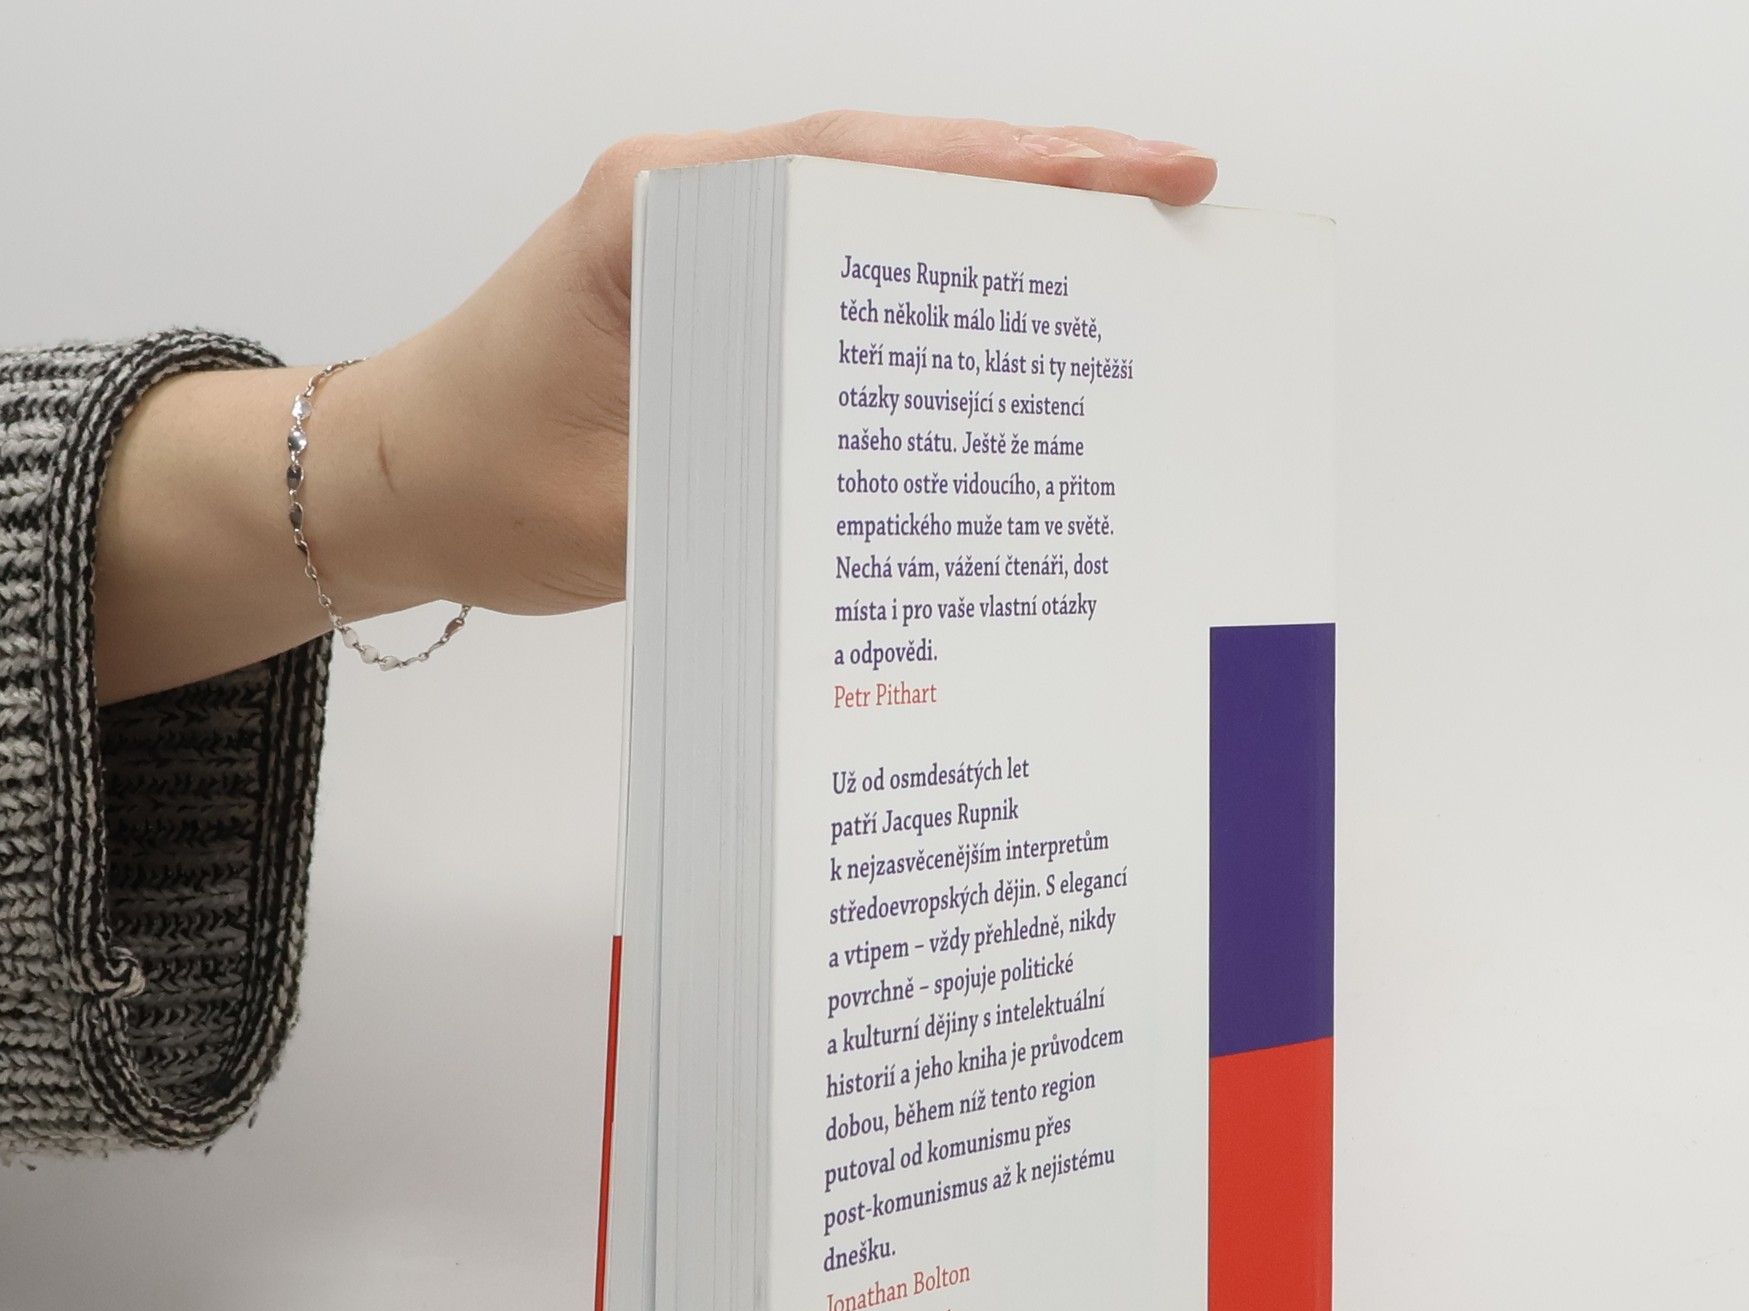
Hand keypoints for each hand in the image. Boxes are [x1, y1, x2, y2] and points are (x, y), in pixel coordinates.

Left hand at [368, 111, 1214, 614]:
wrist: (392, 482)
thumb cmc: (476, 483)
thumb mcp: (622, 516)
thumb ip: (755, 498)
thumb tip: (903, 519)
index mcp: (655, 217)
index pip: (855, 167)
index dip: (1002, 169)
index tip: (1123, 174)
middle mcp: (688, 205)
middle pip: (889, 171)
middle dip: (1037, 185)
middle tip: (1171, 202)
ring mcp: (704, 243)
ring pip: (874, 218)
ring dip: (991, 236)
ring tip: (1122, 257)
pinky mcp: (715, 296)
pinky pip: (838, 277)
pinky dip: (924, 295)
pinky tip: (1001, 327)